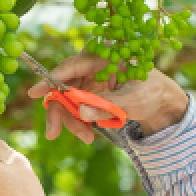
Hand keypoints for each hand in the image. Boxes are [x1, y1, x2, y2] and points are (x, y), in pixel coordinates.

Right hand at [27, 53, 188, 143]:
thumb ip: (107, 106)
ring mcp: (88, 81)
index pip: (72, 67)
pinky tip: (89, 133)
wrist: (160, 100)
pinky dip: (79, 122)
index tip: (35, 92)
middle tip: (52, 133)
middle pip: (63, 87)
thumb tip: (80, 112)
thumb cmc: (150, 92)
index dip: (52, 80)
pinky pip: (76, 108)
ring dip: (71, 121)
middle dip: (59, 111)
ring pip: (68, 101)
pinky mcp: (89, 94)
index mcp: (102, 58)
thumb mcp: (132, 101)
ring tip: (88, 137)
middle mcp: (91, 67)